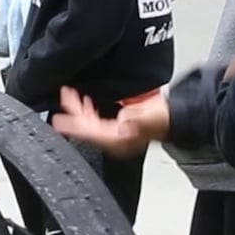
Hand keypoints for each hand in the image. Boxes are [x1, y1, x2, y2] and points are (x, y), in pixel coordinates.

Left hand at [51, 87, 167, 157]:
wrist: (172, 117)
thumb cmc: (164, 120)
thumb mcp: (151, 118)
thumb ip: (137, 119)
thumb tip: (124, 121)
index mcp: (118, 139)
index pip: (91, 133)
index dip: (75, 125)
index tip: (61, 119)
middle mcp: (113, 138)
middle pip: (86, 127)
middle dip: (74, 112)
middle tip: (63, 96)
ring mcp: (114, 131)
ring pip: (89, 122)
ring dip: (79, 109)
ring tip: (69, 95)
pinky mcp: (116, 124)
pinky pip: (96, 118)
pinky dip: (88, 109)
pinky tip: (84, 101)